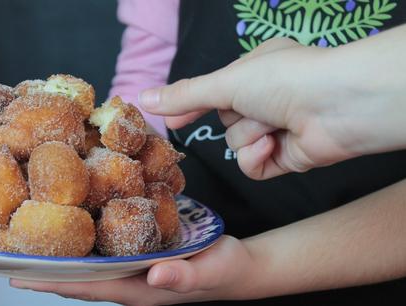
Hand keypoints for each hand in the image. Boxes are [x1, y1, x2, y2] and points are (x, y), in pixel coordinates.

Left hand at [10, 236, 259, 304]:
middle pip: (79, 278)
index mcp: (139, 289)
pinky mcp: (141, 254)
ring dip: (62, 253)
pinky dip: (87, 239)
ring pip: (90, 263)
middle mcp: (130, 281)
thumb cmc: (223, 270)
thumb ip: (183, 275)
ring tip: (33, 235)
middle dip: (46, 269)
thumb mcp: (209, 271)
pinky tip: (78, 222)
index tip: (16, 276)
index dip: (52, 282)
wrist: (236, 266)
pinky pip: (106, 249)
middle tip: (13, 251)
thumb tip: (156, 273)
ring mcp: (134, 269)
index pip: (87, 287)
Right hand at [139, 27, 405, 179]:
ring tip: (275, 123)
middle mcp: (266, 100)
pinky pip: (253, 166)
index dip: (191, 106)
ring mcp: (276, 129)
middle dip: (236, 117)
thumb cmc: (284, 80)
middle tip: (254, 105)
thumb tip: (142, 99)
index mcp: (255, 73)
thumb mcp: (225, 83)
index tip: (170, 120)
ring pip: (238, 144)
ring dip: (251, 135)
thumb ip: (184, 96)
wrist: (336, 105)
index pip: (213, 93)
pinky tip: (275, 144)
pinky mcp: (285, 157)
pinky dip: (260, 157)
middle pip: (224, 121)